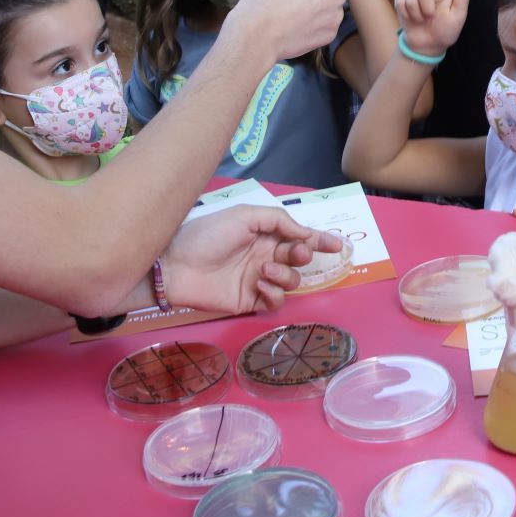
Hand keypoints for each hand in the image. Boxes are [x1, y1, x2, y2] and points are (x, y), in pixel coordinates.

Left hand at [159, 206, 344, 313]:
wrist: (177, 265)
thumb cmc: (208, 234)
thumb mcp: (245, 215)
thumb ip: (279, 221)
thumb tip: (306, 233)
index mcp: (265, 234)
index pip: (299, 237)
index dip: (320, 240)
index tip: (338, 245)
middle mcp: (265, 256)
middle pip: (299, 259)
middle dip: (304, 255)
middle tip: (297, 253)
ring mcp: (259, 279)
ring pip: (291, 281)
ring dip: (285, 274)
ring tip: (265, 269)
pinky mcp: (251, 300)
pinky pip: (276, 301)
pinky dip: (273, 292)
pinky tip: (259, 284)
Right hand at [395, 0, 475, 57]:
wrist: (426, 45)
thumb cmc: (445, 31)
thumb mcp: (458, 16)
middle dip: (428, 6)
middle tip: (432, 17)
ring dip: (419, 13)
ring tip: (424, 20)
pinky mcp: (401, 0)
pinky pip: (402, 3)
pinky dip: (409, 15)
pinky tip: (413, 19)